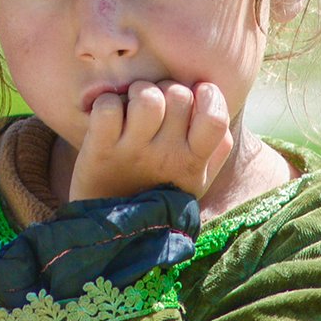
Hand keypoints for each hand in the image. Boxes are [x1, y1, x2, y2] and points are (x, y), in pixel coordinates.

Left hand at [68, 80, 234, 202]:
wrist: (108, 231)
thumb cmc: (155, 195)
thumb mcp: (193, 180)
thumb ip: (215, 149)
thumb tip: (220, 116)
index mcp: (193, 162)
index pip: (216, 118)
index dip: (209, 97)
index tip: (197, 98)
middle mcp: (166, 156)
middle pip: (179, 95)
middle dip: (166, 89)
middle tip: (154, 106)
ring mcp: (132, 152)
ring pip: (146, 96)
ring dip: (137, 92)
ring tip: (130, 108)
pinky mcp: (99, 150)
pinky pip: (108, 107)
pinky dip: (105, 103)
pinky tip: (106, 119)